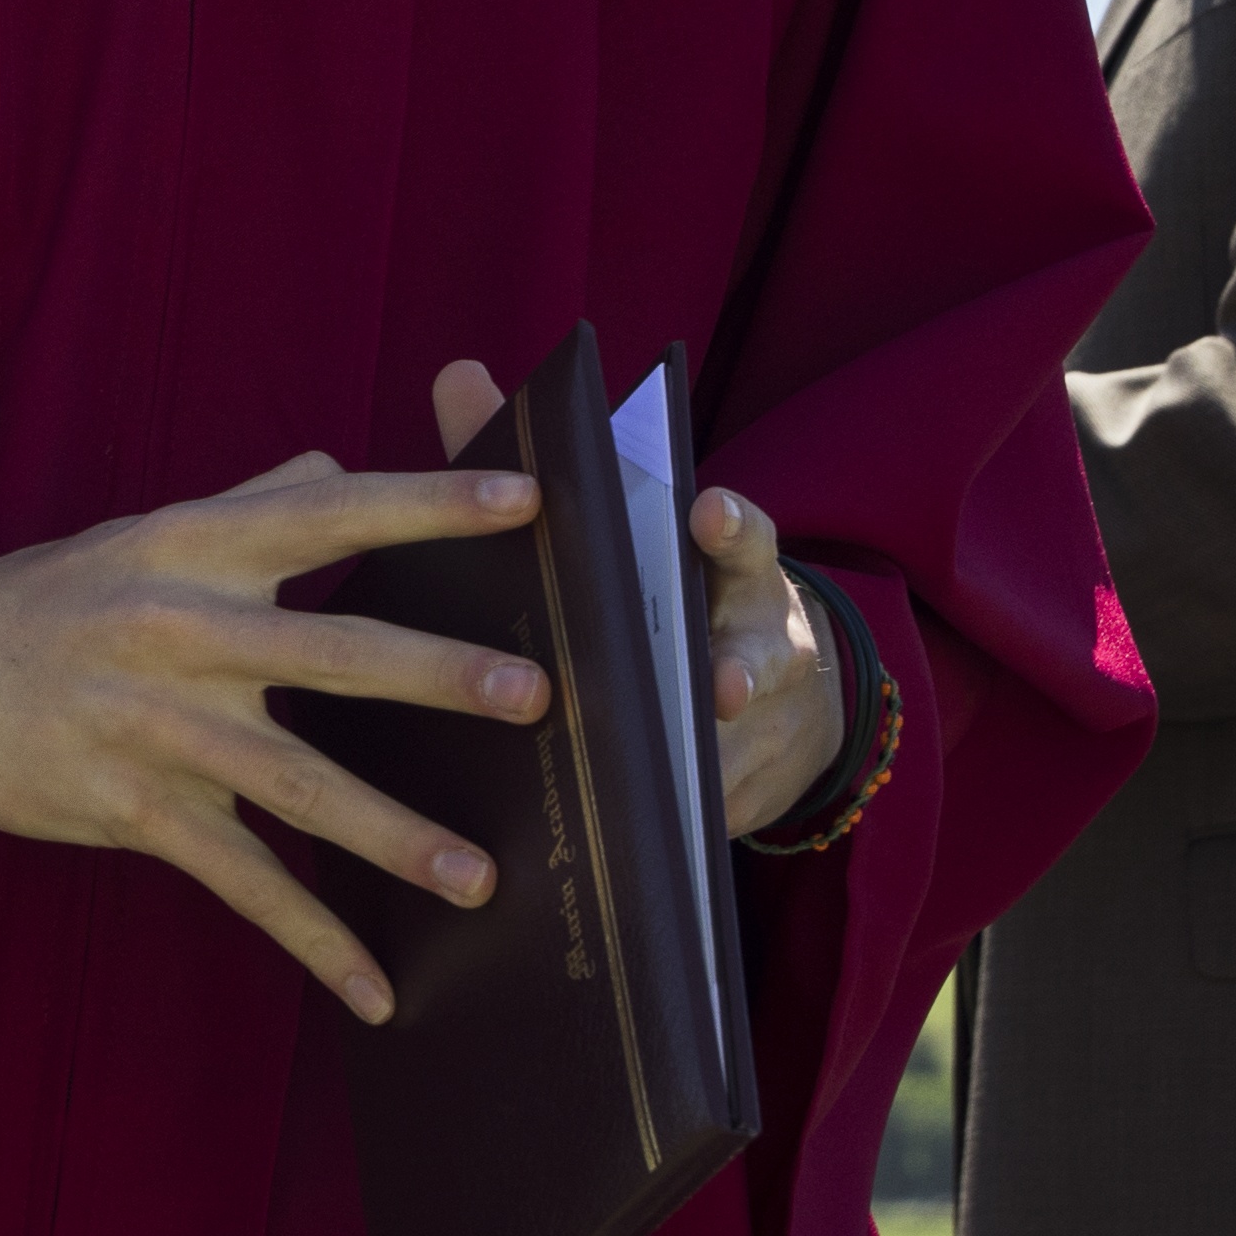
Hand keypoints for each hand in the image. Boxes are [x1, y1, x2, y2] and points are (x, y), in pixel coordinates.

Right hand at [0, 443, 551, 1025]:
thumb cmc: (47, 599)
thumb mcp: (140, 531)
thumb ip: (249, 504)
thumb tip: (335, 466)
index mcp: (194, 546)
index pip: (329, 513)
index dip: (427, 504)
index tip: (524, 497)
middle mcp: (182, 629)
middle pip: (332, 653)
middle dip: (435, 675)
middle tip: (534, 694)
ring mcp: (158, 726)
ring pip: (295, 784)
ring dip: (392, 835)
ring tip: (480, 878)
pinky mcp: (134, 809)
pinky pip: (239, 881)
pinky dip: (310, 939)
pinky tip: (372, 989)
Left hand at [416, 363, 847, 849]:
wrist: (779, 707)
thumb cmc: (661, 600)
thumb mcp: (618, 535)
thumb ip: (537, 463)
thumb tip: (456, 373)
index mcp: (727, 577)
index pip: (743, 540)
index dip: (728, 526)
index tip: (704, 509)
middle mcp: (760, 647)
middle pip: (757, 657)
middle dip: (736, 670)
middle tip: (713, 683)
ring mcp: (763, 729)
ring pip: (736, 750)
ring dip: (707, 770)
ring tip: (674, 791)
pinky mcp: (747, 802)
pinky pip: (706, 824)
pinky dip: (670, 839)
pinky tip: (618, 861)